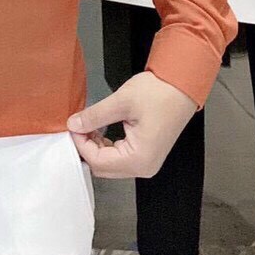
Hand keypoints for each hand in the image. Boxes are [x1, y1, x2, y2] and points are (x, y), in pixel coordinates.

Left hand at [66, 71, 196, 178]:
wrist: (181, 85)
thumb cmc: (158, 93)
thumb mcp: (121, 102)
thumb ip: (95, 116)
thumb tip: (74, 125)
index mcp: (139, 159)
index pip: (98, 162)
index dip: (81, 144)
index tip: (73, 126)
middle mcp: (144, 167)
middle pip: (103, 168)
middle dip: (87, 148)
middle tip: (78, 125)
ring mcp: (146, 163)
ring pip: (110, 164)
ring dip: (95, 147)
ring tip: (89, 124)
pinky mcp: (146, 154)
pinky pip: (119, 158)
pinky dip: (106, 146)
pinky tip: (100, 129)